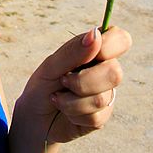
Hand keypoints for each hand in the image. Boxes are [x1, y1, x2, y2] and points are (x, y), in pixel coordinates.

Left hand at [13, 26, 131, 144]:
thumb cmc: (42, 86)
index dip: (111, 45)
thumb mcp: (51, 65)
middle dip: (83, 81)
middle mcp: (104, 70)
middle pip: (115, 73)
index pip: (120, 39)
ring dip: (72, 101)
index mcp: (94, 50)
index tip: (92, 54)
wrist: (32, 118)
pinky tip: (66, 112)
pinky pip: (97, 117)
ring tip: (58, 98)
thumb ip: (73, 51)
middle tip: (63, 81)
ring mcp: (105, 94)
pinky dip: (74, 114)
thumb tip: (95, 34)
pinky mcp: (102, 117)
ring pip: (103, 98)